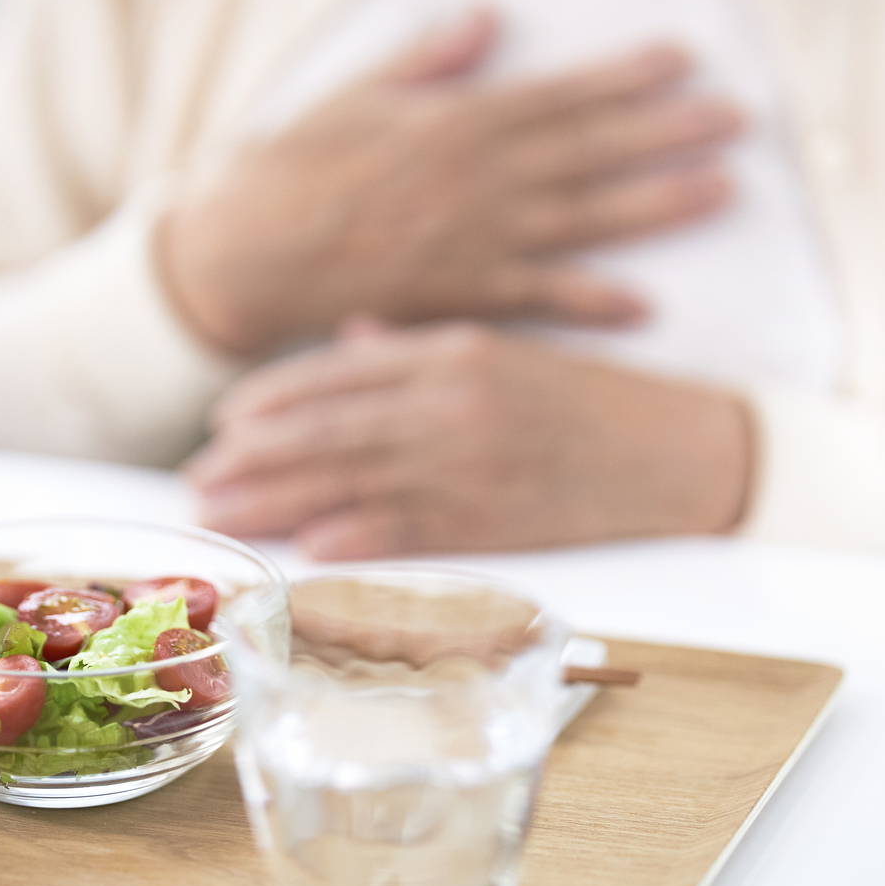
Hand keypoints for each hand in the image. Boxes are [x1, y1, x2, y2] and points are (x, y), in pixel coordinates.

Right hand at [157, 10, 741, 355]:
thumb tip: (485, 15)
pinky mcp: (459, 297)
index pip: (559, 94)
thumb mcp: (356, 94)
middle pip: (592, 150)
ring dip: (658, 205)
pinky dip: (591, 304)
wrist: (247, 256)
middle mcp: (479, 180)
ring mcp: (475, 241)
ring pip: (584, 218)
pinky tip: (645, 306)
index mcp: (455, 123)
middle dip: (670, 131)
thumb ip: (430, 59)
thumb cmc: (294, 170)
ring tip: (722, 189)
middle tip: (739, 120)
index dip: (626, 76)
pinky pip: (539, 301)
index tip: (683, 60)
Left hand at [184, 319, 753, 557]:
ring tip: (219, 514)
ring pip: (352, 478)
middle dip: (252, 456)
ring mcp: (475, 461)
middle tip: (195, 481)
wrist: (689, 451)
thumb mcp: (510, 352)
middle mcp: (454, 401)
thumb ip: (423, 347)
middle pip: (328, 428)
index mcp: (457, 349)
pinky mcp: (501, 519)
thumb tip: (352, 339)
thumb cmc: (599, 402)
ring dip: (277, 499)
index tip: (222, 421)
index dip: (272, 398)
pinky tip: (305, 547)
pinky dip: (355, 538)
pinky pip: (412, 529)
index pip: (339, 371)